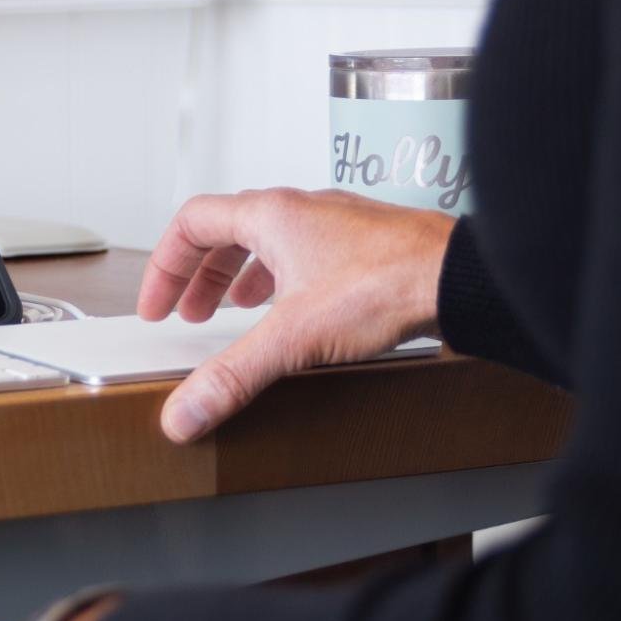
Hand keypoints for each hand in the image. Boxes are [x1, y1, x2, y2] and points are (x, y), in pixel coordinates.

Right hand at [141, 188, 453, 443]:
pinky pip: (309, 253)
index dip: (166, 266)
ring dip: (243, 275)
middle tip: (189, 311)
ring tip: (237, 310)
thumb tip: (185, 410)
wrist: (461, 277)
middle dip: (201, 276)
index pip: (192, 224)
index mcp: (270, 215)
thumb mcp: (293, 338)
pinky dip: (287, 279)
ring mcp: (337, 225)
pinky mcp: (368, 245)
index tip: (159, 303)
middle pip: (228, 231)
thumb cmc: (389, 282)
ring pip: (271, 240)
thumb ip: (233, 376)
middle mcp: (302, 211)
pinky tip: (301, 311)